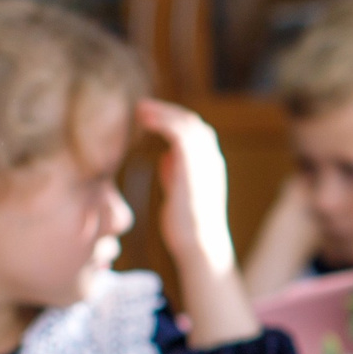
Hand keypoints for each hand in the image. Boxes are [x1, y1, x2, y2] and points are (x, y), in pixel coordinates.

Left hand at [139, 99, 234, 273]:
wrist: (200, 245)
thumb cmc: (187, 226)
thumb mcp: (181, 192)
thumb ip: (176, 172)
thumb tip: (166, 157)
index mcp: (210, 165)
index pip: (195, 132)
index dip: (173, 121)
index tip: (151, 117)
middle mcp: (212, 158)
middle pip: (192, 122)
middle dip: (166, 112)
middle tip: (142, 107)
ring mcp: (206, 160)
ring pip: (186, 122)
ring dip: (162, 113)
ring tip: (140, 110)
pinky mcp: (193, 165)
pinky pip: (179, 132)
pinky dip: (162, 122)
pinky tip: (145, 121)